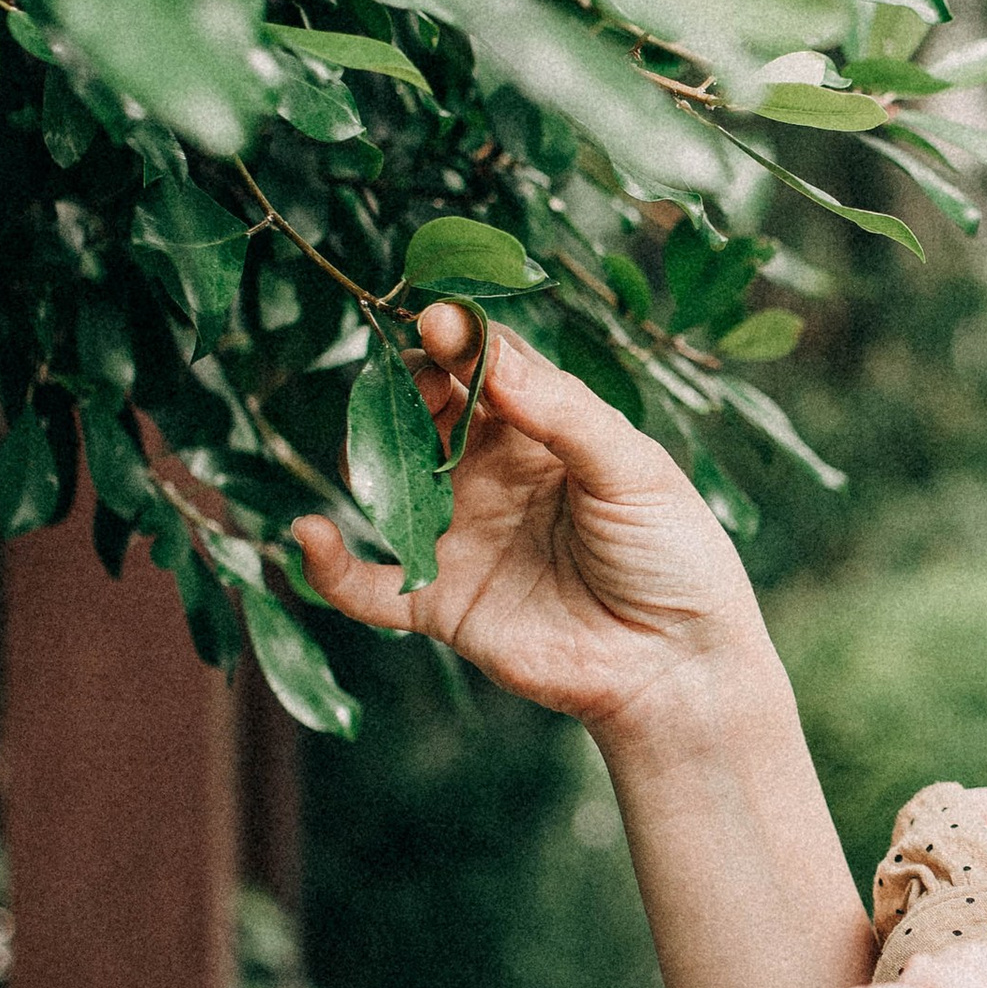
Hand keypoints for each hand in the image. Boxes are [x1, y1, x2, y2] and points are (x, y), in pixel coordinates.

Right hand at [294, 306, 768, 743]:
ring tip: (374, 453)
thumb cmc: (671, 554)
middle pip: (421, 410)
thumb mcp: (631, 469)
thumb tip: (487, 353)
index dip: (457, 339)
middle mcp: (490, 473)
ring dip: (365, 459)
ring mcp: (459, 535)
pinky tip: (310, 536)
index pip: (484, 365)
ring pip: (382, 483)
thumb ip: (561, 411)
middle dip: (401, 388)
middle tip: (401, 383)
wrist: (676, 666)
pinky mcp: (440, 603)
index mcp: (542, 429)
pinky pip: (365, 585)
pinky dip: (327, 566)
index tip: (435, 321)